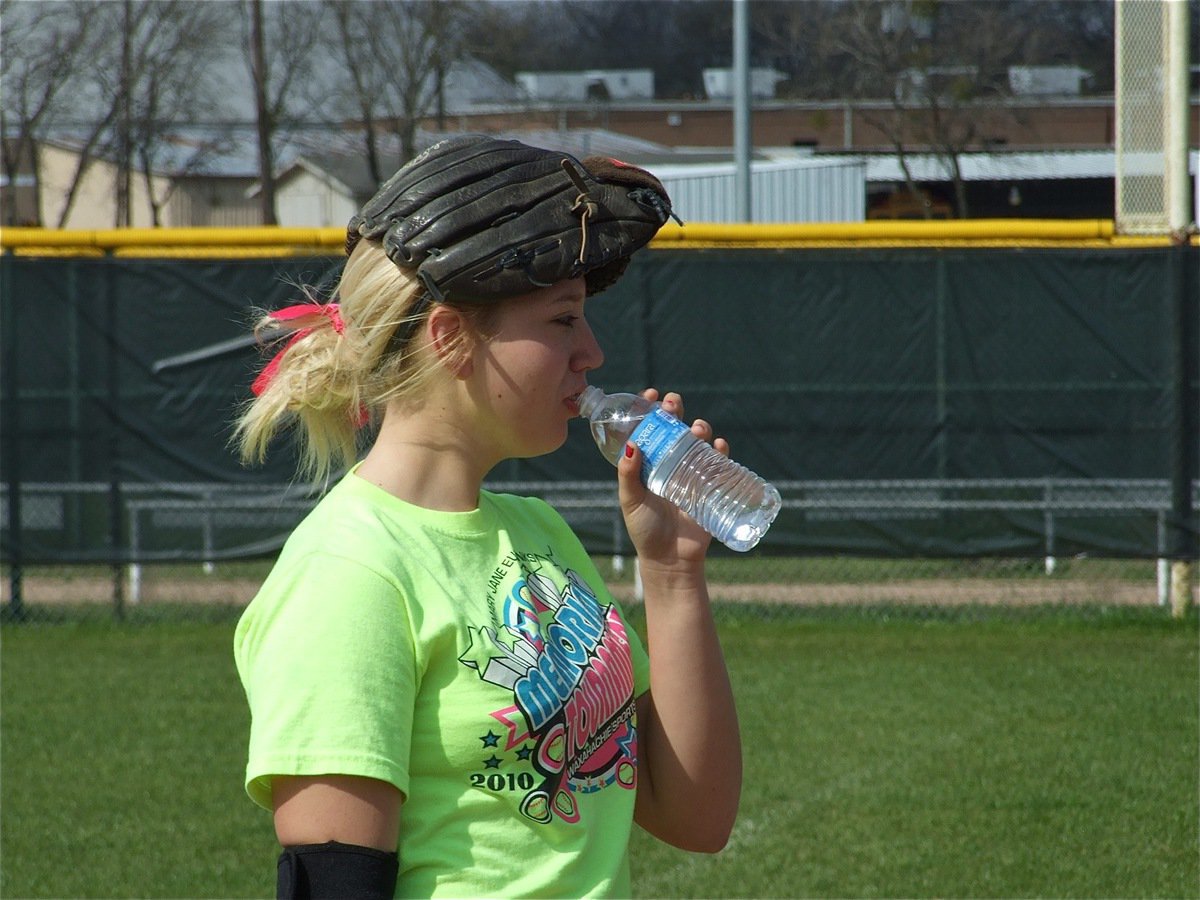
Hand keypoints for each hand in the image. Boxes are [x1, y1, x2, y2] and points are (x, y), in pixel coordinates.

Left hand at [616, 389, 730, 569]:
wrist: (671, 559)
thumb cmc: (645, 530)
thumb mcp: (631, 500)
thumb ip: (629, 474)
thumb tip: (632, 444)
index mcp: (648, 463)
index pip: (648, 429)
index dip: (650, 409)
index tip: (651, 394)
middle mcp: (669, 463)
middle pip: (674, 429)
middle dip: (675, 411)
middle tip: (674, 404)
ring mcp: (691, 473)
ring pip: (697, 441)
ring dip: (699, 428)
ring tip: (696, 429)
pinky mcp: (710, 486)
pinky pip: (719, 462)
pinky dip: (721, 449)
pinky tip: (719, 444)